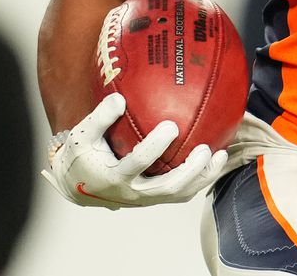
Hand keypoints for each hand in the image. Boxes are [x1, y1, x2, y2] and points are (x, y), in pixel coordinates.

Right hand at [40, 92, 227, 209]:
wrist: (77, 185)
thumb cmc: (82, 155)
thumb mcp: (82, 135)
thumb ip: (100, 117)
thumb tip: (120, 98)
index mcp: (115, 176)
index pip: (138, 163)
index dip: (155, 146)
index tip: (171, 125)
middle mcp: (133, 192)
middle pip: (167, 187)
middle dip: (189, 170)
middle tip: (204, 149)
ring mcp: (146, 198)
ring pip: (179, 194)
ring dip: (201, 177)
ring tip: (219, 156)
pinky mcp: (154, 198)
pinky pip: (180, 193)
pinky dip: (199, 179)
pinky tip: (213, 161)